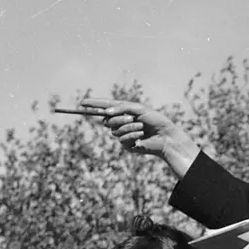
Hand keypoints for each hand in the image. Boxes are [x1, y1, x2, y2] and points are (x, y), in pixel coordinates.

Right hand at [82, 98, 200, 178]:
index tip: (82, 103)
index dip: (93, 104)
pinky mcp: (127, 145)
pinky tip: (141, 136)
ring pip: (115, 130)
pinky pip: (122, 140)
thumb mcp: (138, 109)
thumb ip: (121, 108)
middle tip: (131, 118)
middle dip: (118, 119)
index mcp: (123, 111)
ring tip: (141, 127)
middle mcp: (121, 122)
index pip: (104, 106)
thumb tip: (106, 114)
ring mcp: (123, 134)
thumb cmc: (155, 120)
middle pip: (107, 120)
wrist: (166, 136)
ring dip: (128, 128)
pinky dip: (131, 136)